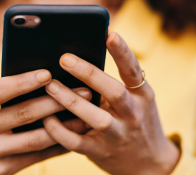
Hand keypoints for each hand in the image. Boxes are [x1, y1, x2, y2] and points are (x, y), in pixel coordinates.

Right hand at [0, 70, 90, 174]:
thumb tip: (34, 80)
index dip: (23, 82)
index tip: (48, 73)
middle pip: (22, 114)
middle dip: (56, 101)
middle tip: (82, 90)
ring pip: (35, 138)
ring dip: (64, 125)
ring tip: (85, 113)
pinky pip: (35, 156)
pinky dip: (55, 145)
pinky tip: (71, 134)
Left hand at [43, 33, 180, 174]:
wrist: (149, 163)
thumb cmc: (136, 120)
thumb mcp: (137, 99)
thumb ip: (116, 81)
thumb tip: (82, 56)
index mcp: (141, 95)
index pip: (133, 70)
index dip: (122, 52)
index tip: (110, 34)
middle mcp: (132, 114)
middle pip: (113, 91)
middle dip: (88, 74)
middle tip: (64, 58)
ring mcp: (117, 135)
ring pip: (94, 118)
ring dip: (70, 101)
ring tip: (50, 85)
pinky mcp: (101, 152)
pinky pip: (77, 142)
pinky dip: (60, 131)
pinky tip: (46, 118)